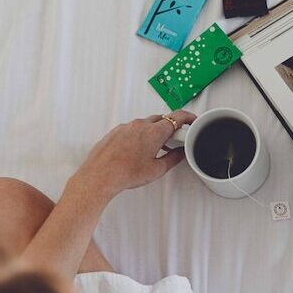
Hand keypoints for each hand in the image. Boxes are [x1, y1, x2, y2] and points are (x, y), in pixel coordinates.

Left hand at [71, 111, 195, 198]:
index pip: (177, 117)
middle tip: (174, 140)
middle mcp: (141, 125)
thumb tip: (181, 153)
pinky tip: (137, 150)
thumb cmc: (125, 173)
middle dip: (170, 127)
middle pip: (162, 119)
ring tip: (154, 149)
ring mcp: (126, 126)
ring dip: (154, 132)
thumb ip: (174, 158)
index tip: (192, 120)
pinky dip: (139, 135)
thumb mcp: (157, 170)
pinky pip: (132, 128)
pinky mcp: (116, 131)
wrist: (99, 176)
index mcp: (155, 132)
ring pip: (146, 124)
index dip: (188, 117)